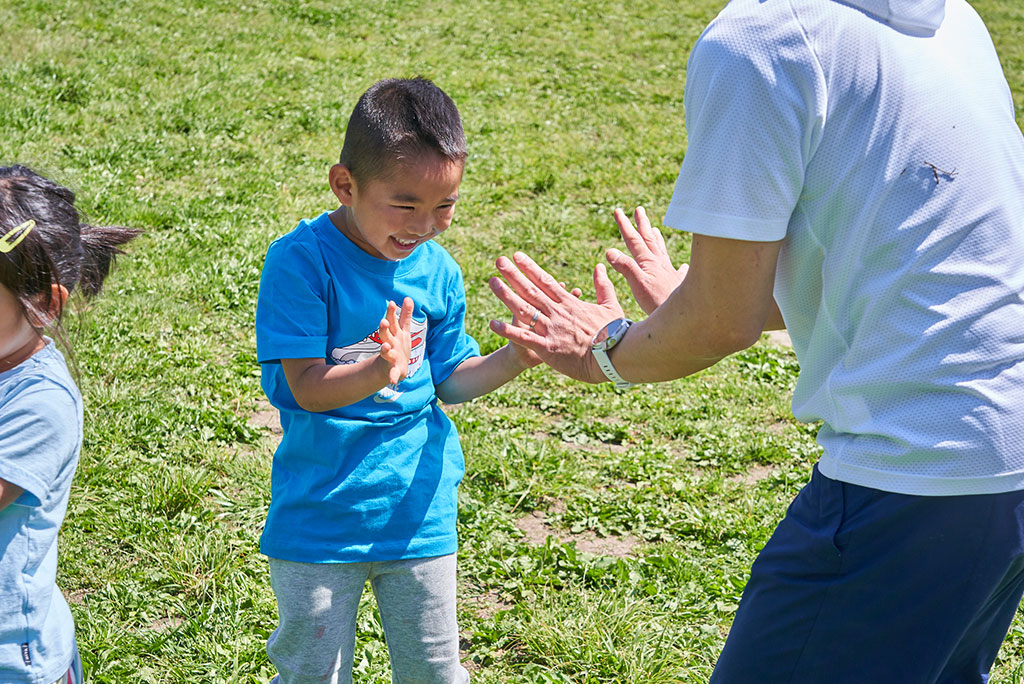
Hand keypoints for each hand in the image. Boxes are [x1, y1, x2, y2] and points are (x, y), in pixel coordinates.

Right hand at [378, 298, 413, 384]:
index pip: (392, 321)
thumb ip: (405, 315)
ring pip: (386, 352)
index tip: (393, 303)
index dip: (392, 313)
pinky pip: (392, 373)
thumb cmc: (397, 345)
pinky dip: (392, 377)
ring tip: (385, 347)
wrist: (392, 367)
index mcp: (394, 334)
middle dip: (384, 328)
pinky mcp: (394, 369)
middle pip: (385, 334)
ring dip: (385, 350)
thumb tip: (408, 298)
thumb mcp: (403, 330)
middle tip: (383, 322)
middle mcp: (390, 344)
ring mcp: (390, 356)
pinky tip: (393, 381)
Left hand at [488, 252, 624, 382]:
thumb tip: (600, 266)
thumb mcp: (610, 305)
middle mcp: (557, 312)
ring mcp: (551, 329)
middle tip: (499, 261)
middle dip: (513, 275)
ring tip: (492, 282)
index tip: (517, 256)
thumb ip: (603, 285)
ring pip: (524, 309)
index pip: (546, 281)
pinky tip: (492, 323)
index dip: (530, 268)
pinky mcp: (547, 348)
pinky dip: (508, 330)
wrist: (615, 357)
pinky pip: (524, 337)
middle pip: (531, 290)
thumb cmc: (615, 333)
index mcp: (570, 303)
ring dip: (507, 296)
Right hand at [606, 206, 688, 314]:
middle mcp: (660, 263)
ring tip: (655, 228)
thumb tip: (610, 251)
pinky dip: (678, 265)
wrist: (686, 315)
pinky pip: (678, 270)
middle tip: (638, 209)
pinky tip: (683, 266)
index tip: (618, 211)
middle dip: (642, 224)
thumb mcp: (638, 284)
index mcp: (648, 262)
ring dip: (656, 238)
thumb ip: (625, 266)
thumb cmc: (659, 302)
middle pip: (649, 239)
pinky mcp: (678, 283)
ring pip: (662, 250)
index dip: (625, 225)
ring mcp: (670, 272)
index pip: (634, 239)